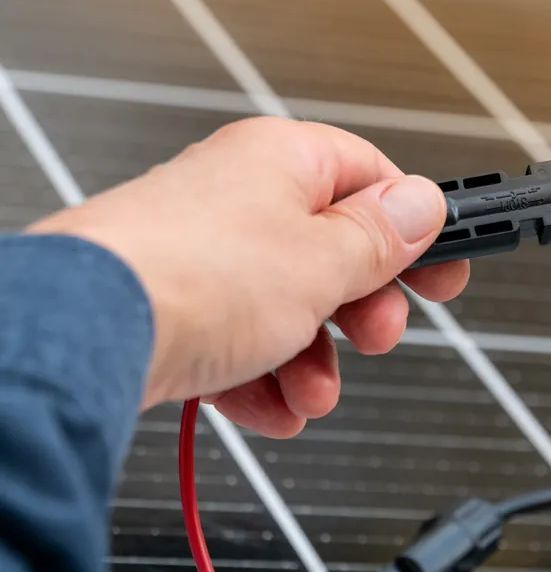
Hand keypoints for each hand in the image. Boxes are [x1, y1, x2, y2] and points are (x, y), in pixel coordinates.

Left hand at [25, 116, 466, 437]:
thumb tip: (424, 203)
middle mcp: (241, 199)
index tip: (443, 269)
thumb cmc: (196, 277)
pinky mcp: (174, 307)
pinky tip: (274, 409)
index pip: (371, 178)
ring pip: (289, 308)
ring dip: (315, 362)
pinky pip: (242, 342)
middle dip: (362, 309)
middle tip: (378, 335)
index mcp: (283, 162)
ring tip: (312, 393)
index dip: (415, 228)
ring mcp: (204, 254)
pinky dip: (265, 379)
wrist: (86, 336)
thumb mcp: (326, 259)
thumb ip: (383, 237)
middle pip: (333, 251)